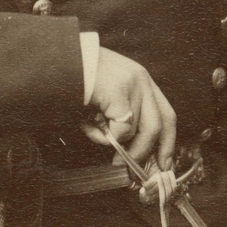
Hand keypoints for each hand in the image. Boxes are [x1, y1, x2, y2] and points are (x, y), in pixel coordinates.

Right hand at [81, 46, 176, 168]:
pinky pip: (121, 130)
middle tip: (130, 166)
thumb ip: (121, 117)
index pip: (166, 115)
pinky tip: (90, 125)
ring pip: (136, 131)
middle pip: (158, 126)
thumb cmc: (77, 78)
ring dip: (114, 142)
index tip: (164, 162)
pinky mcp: (120, 93)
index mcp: (141, 80)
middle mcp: (142, 80)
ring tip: (94, 131)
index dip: (167, 142)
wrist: (59, 60)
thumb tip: (128, 148)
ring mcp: (133, 85)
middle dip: (144, 151)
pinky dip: (106, 137)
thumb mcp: (107, 97)